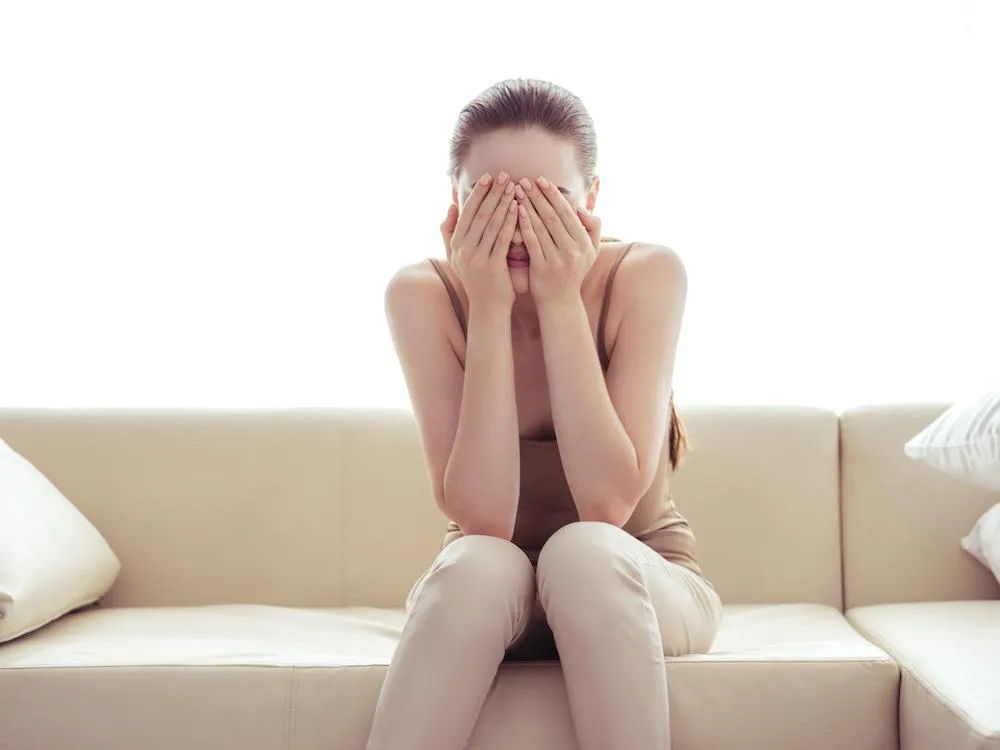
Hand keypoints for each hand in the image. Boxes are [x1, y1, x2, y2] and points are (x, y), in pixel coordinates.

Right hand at [442, 172, 518, 310]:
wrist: (488, 308)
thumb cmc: (477, 280)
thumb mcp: (457, 257)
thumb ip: (450, 231)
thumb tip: (451, 206)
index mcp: (456, 244)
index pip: (467, 213)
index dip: (477, 193)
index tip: (488, 177)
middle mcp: (463, 249)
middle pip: (479, 215)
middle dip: (492, 193)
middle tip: (504, 175)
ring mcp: (476, 258)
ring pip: (491, 224)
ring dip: (503, 203)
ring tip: (513, 186)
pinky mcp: (491, 266)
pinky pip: (502, 238)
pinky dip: (509, 221)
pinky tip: (518, 208)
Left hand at [515, 177, 601, 304]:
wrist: (561, 302)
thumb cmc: (574, 272)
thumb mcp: (591, 251)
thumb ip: (592, 228)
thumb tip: (582, 208)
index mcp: (584, 242)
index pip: (567, 212)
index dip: (553, 194)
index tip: (541, 179)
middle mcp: (573, 249)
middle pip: (553, 215)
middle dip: (538, 195)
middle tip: (525, 179)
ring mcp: (558, 258)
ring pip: (541, 226)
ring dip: (529, 205)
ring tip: (517, 190)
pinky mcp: (542, 267)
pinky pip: (532, 241)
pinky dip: (524, 224)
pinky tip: (516, 210)